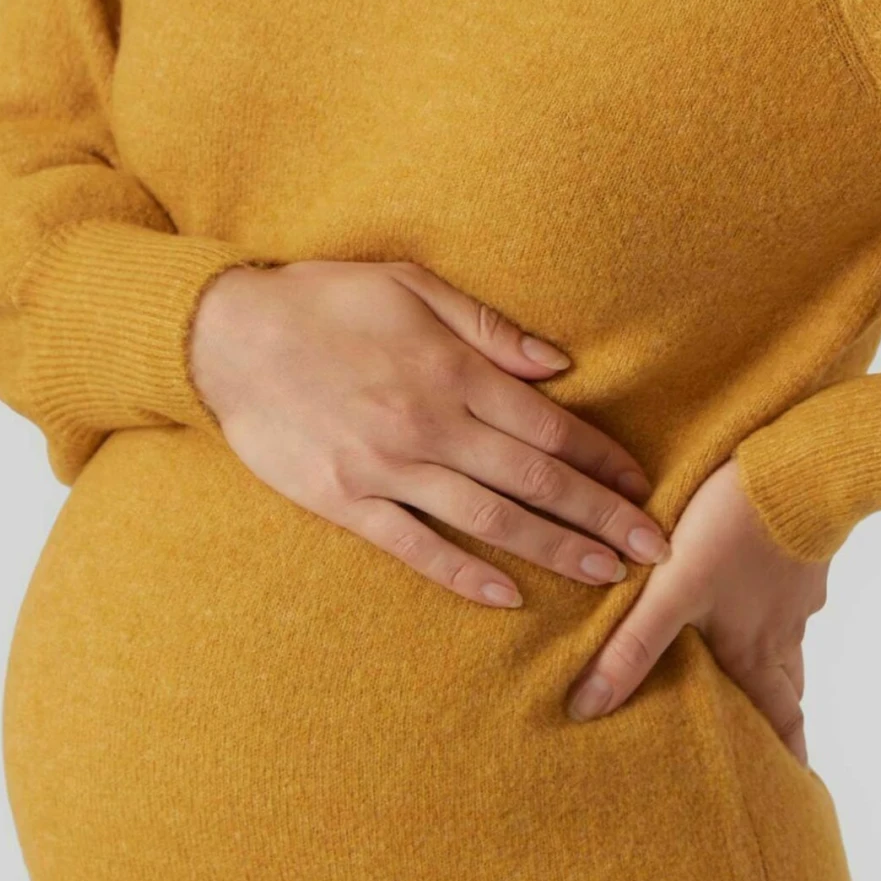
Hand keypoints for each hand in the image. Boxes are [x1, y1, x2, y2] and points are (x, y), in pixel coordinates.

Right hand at [188, 257, 669, 606]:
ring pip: (489, 519)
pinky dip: (465, 575)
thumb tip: (557, 364)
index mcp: (450, 369)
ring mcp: (386, 467)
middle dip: (600, 516)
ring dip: (553, 549)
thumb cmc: (325, 299)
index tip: (642, 484)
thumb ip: (487, 328)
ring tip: (605, 576)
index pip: (547, 424)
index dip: (601, 458)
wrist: (227, 336)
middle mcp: (428, 423)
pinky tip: (509, 595)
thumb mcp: (411, 285)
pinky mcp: (346, 501)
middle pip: (534, 478)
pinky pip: (416, 546)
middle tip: (654, 549)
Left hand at [565, 453, 828, 763]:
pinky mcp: (803, 550)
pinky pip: (792, 592)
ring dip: (779, 662)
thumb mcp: (673, 588)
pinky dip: (780, 605)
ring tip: (763, 670)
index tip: (792, 786)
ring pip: (790, 639)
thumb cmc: (734, 529)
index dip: (784, 754)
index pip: (778, 718)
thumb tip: (587, 710)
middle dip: (779, 716)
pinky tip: (765, 586)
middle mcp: (783, 628)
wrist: (800, 465)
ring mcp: (798, 589)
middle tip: (771, 740)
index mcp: (754, 649)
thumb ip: (632, 645)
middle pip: (787, 687)